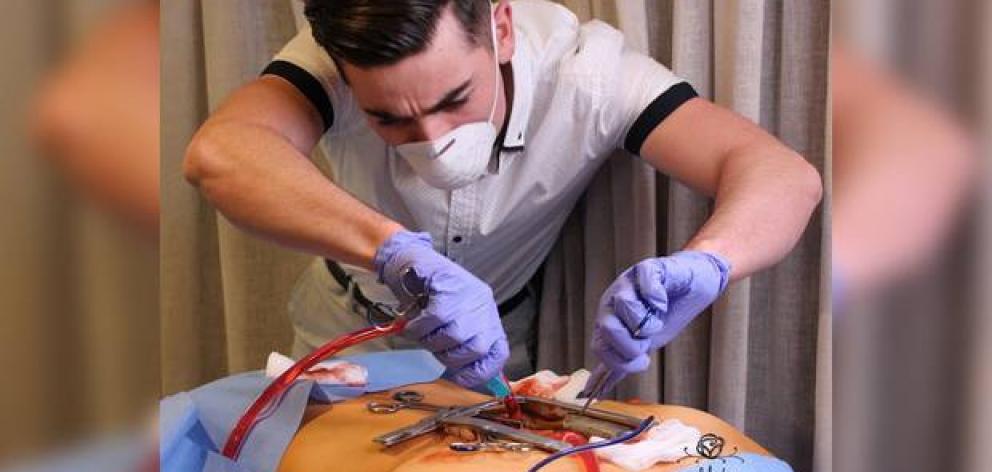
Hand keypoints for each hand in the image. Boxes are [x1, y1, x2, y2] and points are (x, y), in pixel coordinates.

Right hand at [373, 231, 508, 386]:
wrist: (411, 259)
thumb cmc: (429, 293)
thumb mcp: (452, 321)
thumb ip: (460, 344)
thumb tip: (465, 375)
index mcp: (487, 316)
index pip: (498, 353)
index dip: (480, 372)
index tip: (461, 378)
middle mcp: (482, 305)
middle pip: (476, 349)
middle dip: (449, 357)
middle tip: (433, 347)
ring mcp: (467, 294)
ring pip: (455, 335)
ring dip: (431, 341)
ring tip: (421, 331)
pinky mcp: (447, 285)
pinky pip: (435, 319)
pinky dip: (419, 328)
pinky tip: (414, 323)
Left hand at [589, 250, 730, 389]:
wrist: (695, 285)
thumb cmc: (667, 313)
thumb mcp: (643, 344)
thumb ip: (620, 363)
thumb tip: (595, 392)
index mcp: (607, 321)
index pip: (600, 348)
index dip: (622, 361)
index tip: (643, 360)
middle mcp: (612, 302)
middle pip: (607, 329)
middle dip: (633, 344)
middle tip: (649, 339)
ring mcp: (628, 283)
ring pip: (626, 307)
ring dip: (648, 321)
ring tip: (658, 318)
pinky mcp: (647, 269)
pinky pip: (646, 285)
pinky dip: (658, 299)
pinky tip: (663, 301)